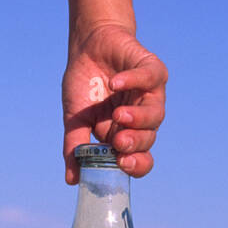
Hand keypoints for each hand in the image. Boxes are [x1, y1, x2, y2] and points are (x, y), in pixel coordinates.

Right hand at [61, 23, 166, 183]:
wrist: (90, 47)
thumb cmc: (84, 86)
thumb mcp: (75, 120)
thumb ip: (75, 147)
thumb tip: (71, 180)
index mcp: (125, 136)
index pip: (140, 160)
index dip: (136, 165)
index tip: (122, 163)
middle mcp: (142, 121)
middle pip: (148, 139)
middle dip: (135, 143)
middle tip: (119, 142)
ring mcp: (150, 95)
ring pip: (155, 114)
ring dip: (138, 118)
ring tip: (119, 115)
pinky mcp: (153, 70)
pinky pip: (150, 78)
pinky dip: (133, 81)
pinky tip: (114, 84)